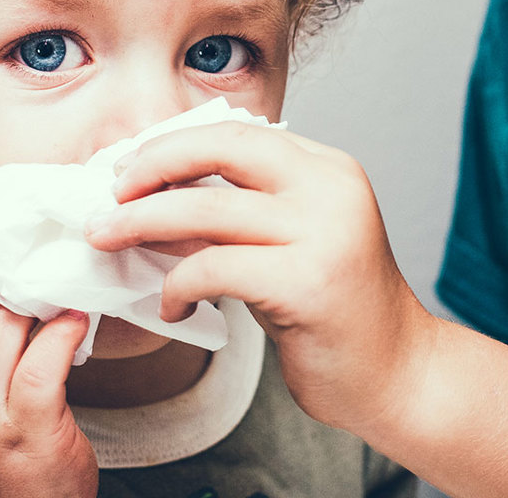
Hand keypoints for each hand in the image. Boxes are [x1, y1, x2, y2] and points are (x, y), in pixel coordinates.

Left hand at [85, 122, 435, 433]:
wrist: (398, 376)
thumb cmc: (334, 315)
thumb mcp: (283, 247)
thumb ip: (231, 217)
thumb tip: (149, 200)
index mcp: (328, 169)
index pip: (238, 132)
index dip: (175, 143)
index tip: (129, 166)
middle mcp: (331, 189)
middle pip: (220, 149)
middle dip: (151, 165)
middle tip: (108, 195)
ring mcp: (325, 233)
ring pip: (206, 209)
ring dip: (141, 224)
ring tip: (108, 239)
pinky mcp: (308, 283)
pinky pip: (214, 268)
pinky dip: (177, 285)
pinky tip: (172, 307)